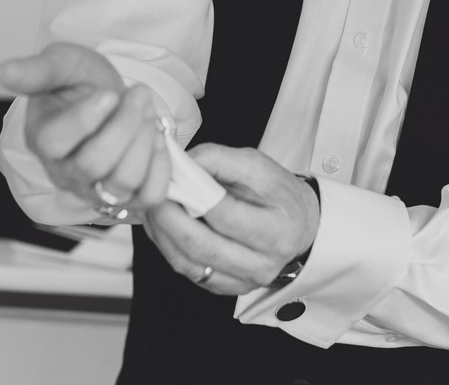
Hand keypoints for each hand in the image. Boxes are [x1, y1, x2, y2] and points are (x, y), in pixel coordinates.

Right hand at [0, 43, 171, 217]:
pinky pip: (150, 196)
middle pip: (94, 164)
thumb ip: (37, 70)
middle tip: (138, 95)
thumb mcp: (61, 64)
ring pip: (123, 181)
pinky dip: (160, 167)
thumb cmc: (81, 84)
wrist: (110, 97)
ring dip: (144, 141)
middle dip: (124, 124)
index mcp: (43, 139)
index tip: (107, 94)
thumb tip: (3, 71)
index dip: (85, 119)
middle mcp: (66, 173)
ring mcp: (96, 190)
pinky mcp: (128, 199)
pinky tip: (156, 139)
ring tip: (147, 113)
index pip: (55, 143)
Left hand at [143, 144, 318, 295]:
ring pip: (190, 263)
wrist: (298, 226)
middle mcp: (263, 263)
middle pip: (203, 245)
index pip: (225, 214)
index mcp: (277, 230)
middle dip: (168, 218)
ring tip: (152, 208)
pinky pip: (189, 272)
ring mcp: (244, 281)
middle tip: (150, 194)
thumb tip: (182, 165)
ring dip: (162, 235)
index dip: (192, 194)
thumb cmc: (278, 194)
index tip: (169, 176)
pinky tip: (161, 227)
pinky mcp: (228, 288)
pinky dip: (168, 248)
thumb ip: (220, 160)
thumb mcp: (259, 165)